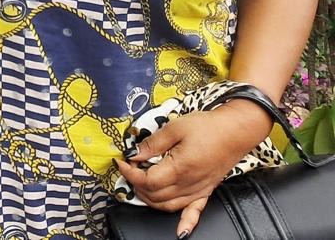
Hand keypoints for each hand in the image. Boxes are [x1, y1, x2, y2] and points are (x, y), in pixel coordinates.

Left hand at [115, 101, 272, 237]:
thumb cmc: (207, 127)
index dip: (130, 173)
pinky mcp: (206, 192)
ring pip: (168, 205)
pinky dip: (186, 223)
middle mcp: (188, 184)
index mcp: (179, 168)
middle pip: (155, 195)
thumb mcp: (175, 127)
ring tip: (140, 183)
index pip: (147, 180)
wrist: (234, 132)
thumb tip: (134, 154)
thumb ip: (153, 143)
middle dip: (137, 184)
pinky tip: (179, 231)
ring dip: (150, 198)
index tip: (121, 162)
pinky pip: (194, 213)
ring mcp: (198, 191)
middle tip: (129, 168)